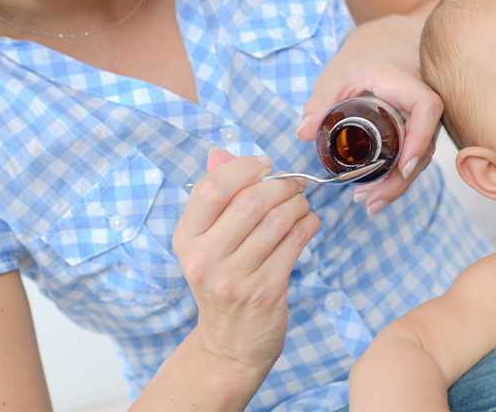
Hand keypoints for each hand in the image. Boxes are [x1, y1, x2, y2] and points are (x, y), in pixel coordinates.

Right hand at [172, 149, 320, 376]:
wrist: (230, 343)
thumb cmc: (222, 280)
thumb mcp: (207, 242)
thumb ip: (214, 196)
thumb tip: (220, 152)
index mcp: (186, 240)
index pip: (210, 189)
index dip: (243, 169)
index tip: (265, 165)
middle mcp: (204, 259)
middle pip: (251, 201)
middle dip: (282, 185)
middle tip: (295, 184)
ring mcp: (234, 278)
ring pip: (278, 221)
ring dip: (299, 204)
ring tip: (302, 204)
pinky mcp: (265, 291)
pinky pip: (295, 243)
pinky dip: (308, 225)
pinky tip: (309, 223)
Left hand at [297, 16, 442, 214]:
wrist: (387, 42)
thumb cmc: (364, 56)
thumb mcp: (338, 74)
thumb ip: (321, 101)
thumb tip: (302, 133)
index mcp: (408, 83)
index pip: (427, 109)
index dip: (419, 139)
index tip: (402, 166)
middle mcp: (425, 101)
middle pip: (424, 145)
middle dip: (400, 178)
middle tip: (369, 200)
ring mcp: (425, 118)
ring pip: (421, 155)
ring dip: (398, 183)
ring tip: (369, 204)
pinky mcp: (419, 129)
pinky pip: (415, 154)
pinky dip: (398, 175)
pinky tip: (378, 194)